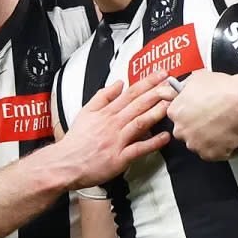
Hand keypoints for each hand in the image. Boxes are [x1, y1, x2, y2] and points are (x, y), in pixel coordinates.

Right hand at [57, 70, 177, 189]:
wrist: (65, 163)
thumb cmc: (76, 140)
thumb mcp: (85, 112)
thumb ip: (102, 97)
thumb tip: (118, 83)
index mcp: (106, 112)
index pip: (130, 93)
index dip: (147, 82)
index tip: (161, 74)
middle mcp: (113, 124)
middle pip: (137, 105)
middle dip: (156, 93)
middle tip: (172, 84)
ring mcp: (117, 140)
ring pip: (140, 123)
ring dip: (156, 113)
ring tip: (171, 105)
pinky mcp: (119, 157)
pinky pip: (138, 148)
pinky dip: (153, 143)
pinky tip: (164, 137)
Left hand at [167, 70, 237, 160]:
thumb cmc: (223, 89)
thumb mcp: (196, 79)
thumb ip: (180, 88)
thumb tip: (167, 90)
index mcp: (175, 112)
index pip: (178, 117)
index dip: (191, 114)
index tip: (200, 113)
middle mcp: (181, 129)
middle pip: (186, 132)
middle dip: (198, 128)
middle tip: (214, 121)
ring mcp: (195, 143)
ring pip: (199, 144)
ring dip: (210, 140)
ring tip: (224, 129)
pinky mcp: (210, 154)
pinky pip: (216, 155)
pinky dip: (225, 150)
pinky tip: (232, 139)